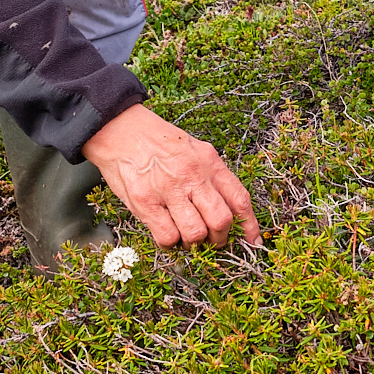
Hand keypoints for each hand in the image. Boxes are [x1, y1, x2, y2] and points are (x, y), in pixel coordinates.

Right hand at [82, 104, 261, 249]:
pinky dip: (171, 243)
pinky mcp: (145, 202)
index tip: (252, 240)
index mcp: (209, 162)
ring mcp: (168, 190)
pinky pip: (167, 236)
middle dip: (221, 239)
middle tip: (212, 241)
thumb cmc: (159, 142)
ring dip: (195, 243)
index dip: (250, 225)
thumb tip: (231, 208)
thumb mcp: (195, 149)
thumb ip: (213, 176)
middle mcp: (192, 176)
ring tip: (187, 237)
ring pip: (196, 233)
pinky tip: (168, 233)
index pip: (239, 199)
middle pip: (221, 220)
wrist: (120, 130)